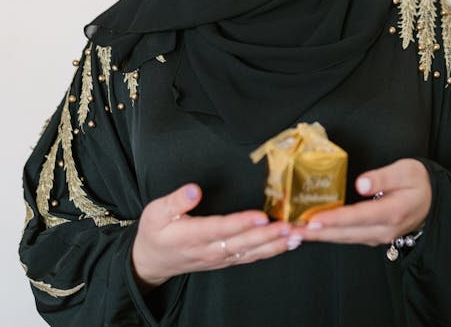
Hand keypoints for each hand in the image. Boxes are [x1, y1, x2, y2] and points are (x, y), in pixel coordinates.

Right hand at [131, 183, 299, 289]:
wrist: (152, 261)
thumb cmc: (155, 232)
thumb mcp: (155, 212)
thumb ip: (175, 201)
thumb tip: (194, 189)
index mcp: (192, 236)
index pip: (222, 228)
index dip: (242, 223)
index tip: (261, 216)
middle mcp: (209, 249)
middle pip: (243, 243)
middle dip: (269, 235)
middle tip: (291, 227)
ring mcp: (220, 257)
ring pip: (252, 252)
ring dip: (276, 244)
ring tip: (298, 235)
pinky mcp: (226, 260)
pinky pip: (251, 257)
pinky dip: (271, 251)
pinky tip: (288, 244)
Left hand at [299, 158, 430, 245]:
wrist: (433, 201)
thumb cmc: (419, 182)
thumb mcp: (406, 171)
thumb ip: (383, 177)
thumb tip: (361, 183)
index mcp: (392, 212)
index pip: (358, 217)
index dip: (334, 219)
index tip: (312, 221)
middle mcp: (383, 230)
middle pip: (345, 233)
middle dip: (316, 233)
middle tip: (291, 231)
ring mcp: (378, 236)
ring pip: (344, 238)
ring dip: (318, 236)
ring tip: (294, 233)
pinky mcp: (372, 236)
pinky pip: (347, 237)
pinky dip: (328, 235)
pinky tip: (311, 232)